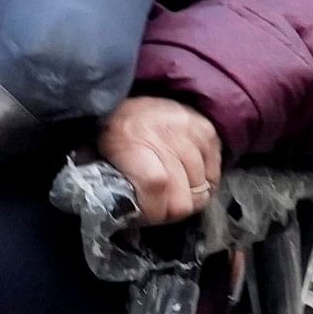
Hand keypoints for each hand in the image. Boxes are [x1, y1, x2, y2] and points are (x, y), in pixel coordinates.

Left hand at [99, 95, 222, 225]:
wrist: (134, 97)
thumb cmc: (114, 132)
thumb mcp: (98, 155)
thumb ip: (108, 185)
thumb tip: (122, 214)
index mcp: (130, 139)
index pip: (156, 184)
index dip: (154, 212)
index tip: (146, 216)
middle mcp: (166, 133)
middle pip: (183, 198)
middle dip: (170, 212)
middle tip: (158, 207)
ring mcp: (192, 131)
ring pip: (202, 190)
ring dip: (187, 197)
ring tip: (171, 189)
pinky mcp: (209, 132)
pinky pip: (215, 176)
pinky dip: (202, 183)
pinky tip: (185, 175)